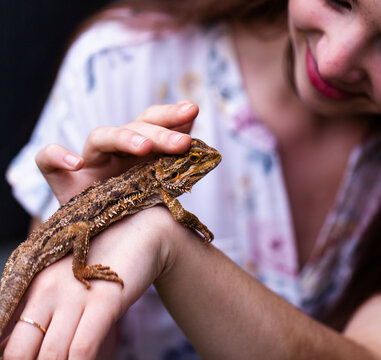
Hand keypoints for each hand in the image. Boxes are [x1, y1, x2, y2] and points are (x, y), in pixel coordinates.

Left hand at [1, 207, 179, 358]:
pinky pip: (82, 349)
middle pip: (19, 351)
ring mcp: (75, 296)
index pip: (5, 335)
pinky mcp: (104, 302)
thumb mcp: (68, 281)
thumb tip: (27, 344)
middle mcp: (47, 292)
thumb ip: (46, 308)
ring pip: (51, 355)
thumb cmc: (106, 260)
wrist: (142, 232)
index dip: (10, 355)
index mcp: (32, 287)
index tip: (29, 357)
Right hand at [36, 101, 197, 203]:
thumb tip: (197, 133)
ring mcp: (89, 163)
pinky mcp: (62, 182)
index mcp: (139, 148)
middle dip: (160, 132)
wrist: (113, 244)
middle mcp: (114, 150)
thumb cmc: (141, 213)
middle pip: (133, 127)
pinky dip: (57, 156)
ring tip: (144, 147)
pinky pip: (47, 160)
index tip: (194, 109)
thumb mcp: (163, 187)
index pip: (152, 121)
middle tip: (182, 143)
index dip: (171, 114)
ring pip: (100, 137)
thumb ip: (177, 160)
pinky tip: (75, 163)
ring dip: (124, 138)